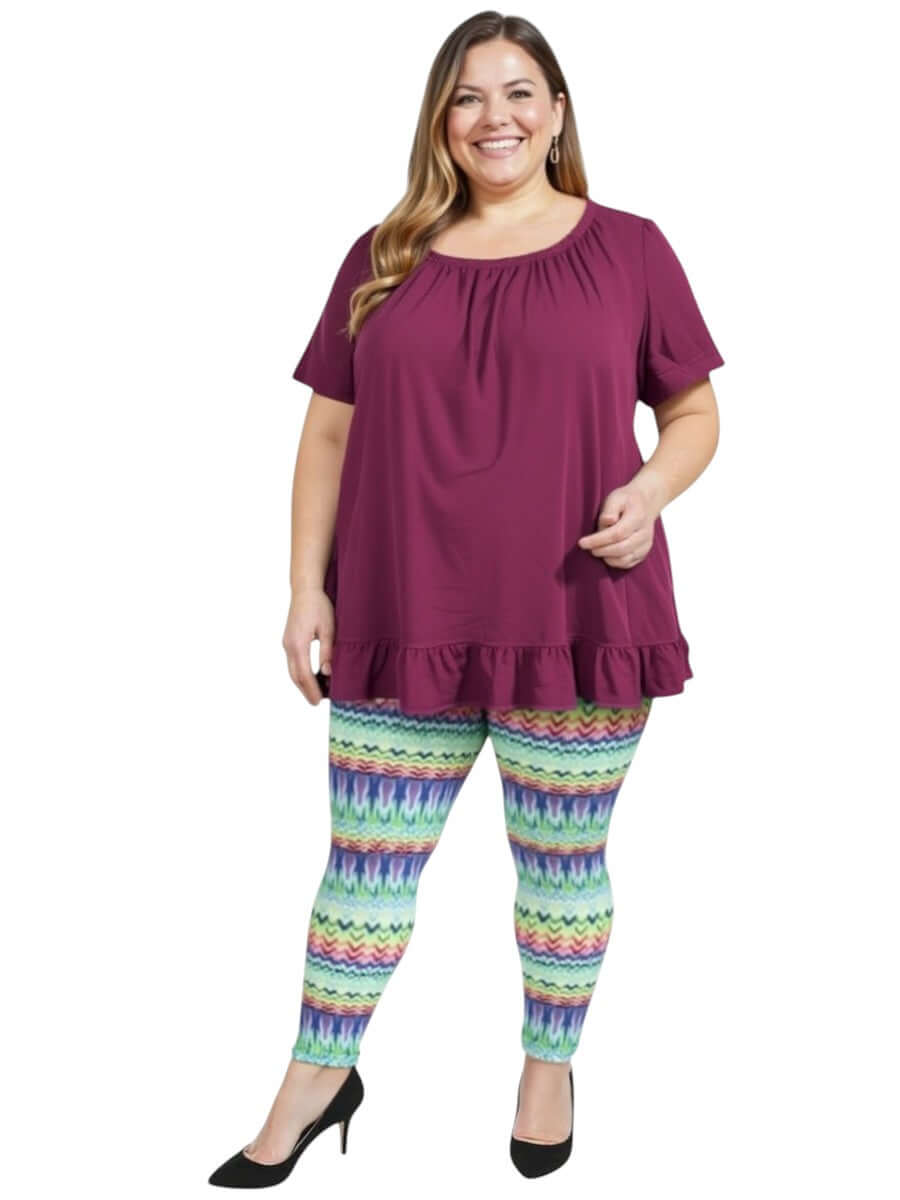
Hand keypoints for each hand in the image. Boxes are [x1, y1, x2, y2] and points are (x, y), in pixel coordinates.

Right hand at [282, 586, 334, 703]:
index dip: (312, 690)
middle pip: (295, 676)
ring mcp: (287, 643)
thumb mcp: (329, 629)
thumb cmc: (319, 606)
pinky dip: (301, 673)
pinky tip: (312, 676)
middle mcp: (289, 646)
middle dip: (306, 690)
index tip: (318, 702)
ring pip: (293, 670)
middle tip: (317, 702)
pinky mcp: (289, 641)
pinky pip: (293, 662)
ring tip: (317, 692)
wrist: (305, 590)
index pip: (304, 675)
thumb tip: (327, 673)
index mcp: (298, 644)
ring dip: (303, 683)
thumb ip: (327, 652)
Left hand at [577, 482, 658, 568]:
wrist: (645, 503)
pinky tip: (606, 554)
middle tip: (587, 547)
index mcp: (638, 517)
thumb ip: (610, 509)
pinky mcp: (643, 553)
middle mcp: (644, 533)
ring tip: (596, 549)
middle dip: (601, 550)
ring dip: (607, 557)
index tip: (582, 542)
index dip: (598, 540)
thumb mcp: (616, 498)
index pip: (617, 533)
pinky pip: (628, 564)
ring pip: (625, 559)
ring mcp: (645, 545)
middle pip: (621, 549)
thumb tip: (607, 521)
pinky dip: (614, 562)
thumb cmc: (626, 500)